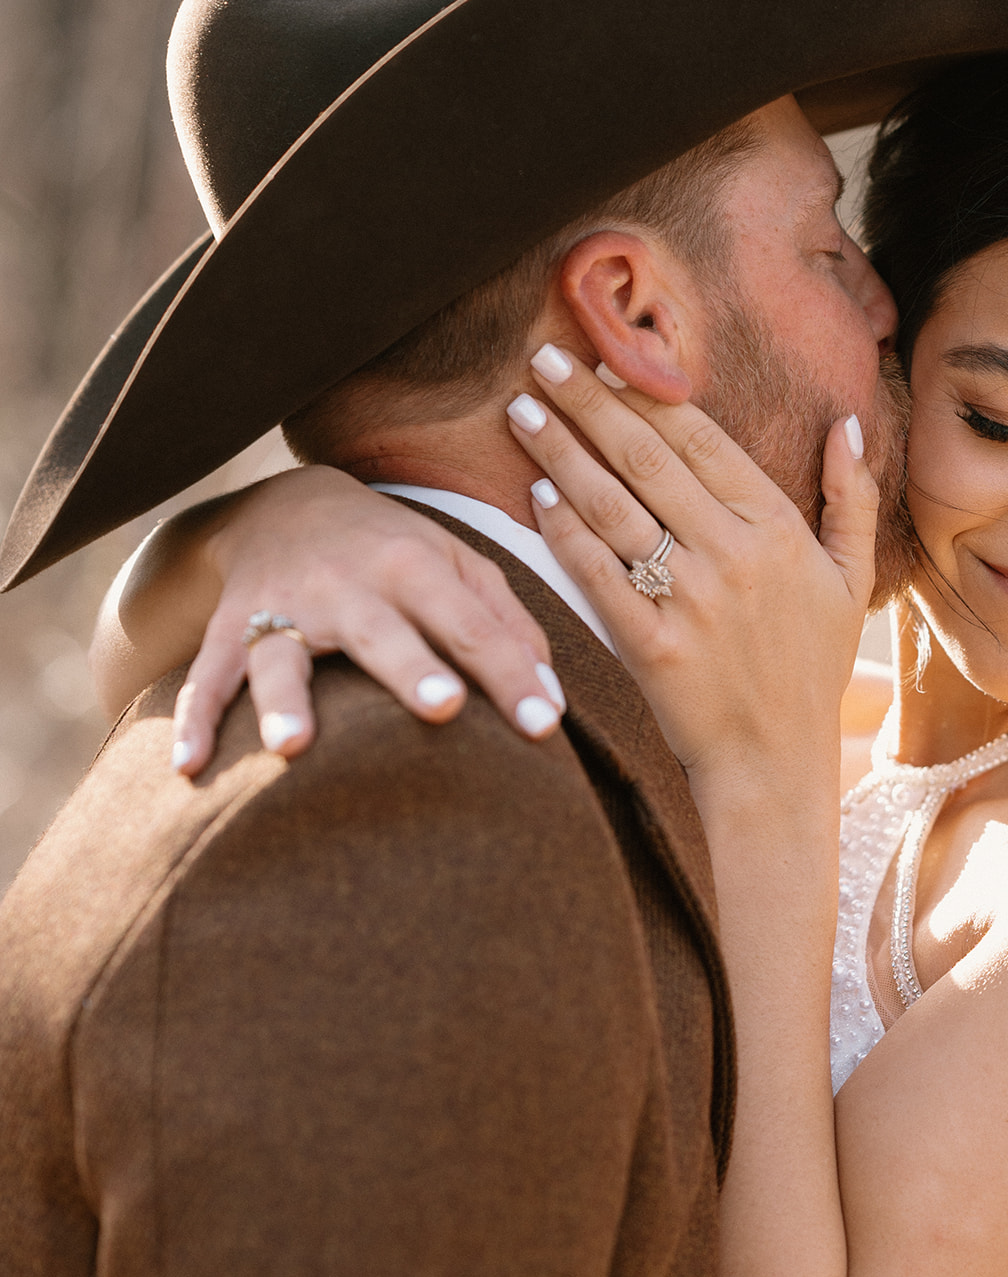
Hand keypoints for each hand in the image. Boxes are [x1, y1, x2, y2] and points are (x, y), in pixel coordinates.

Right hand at [169, 466, 564, 773]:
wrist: (286, 507)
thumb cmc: (396, 553)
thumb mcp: (458, 566)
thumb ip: (506, 625)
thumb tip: (551, 697)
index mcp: (414, 565)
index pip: (471, 625)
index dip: (509, 675)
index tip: (544, 726)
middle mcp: (348, 583)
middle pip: (383, 632)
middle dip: (411, 671)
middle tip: (444, 709)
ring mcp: (283, 606)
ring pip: (282, 655)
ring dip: (285, 700)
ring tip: (293, 748)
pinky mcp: (230, 627)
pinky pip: (207, 676)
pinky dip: (193, 720)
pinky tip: (187, 769)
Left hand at [511, 344, 877, 785]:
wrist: (775, 763)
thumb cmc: (809, 670)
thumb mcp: (849, 581)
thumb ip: (850, 498)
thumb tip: (847, 422)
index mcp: (777, 529)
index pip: (700, 439)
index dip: (647, 392)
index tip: (606, 355)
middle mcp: (733, 555)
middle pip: (645, 458)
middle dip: (588, 400)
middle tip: (543, 357)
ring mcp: (690, 600)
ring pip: (612, 506)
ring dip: (560, 452)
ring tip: (521, 412)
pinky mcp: (650, 646)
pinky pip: (595, 574)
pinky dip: (563, 531)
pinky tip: (534, 494)